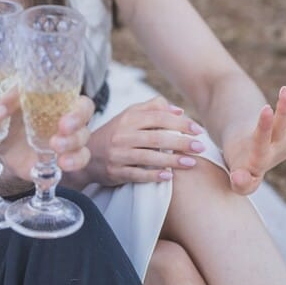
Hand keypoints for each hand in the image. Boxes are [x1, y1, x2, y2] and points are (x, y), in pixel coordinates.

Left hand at [0, 89, 94, 176]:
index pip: (36, 86)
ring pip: (84, 133)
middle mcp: (60, 109)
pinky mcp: (68, 153)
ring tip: (57, 147)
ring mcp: (68, 132)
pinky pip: (82, 156)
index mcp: (39, 91)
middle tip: (61, 125)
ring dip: (74, 140)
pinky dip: (75, 160)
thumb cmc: (3, 118)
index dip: (16, 97)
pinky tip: (61, 166)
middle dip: (74, 116)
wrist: (9, 144)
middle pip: (81, 106)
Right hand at [83, 97, 206, 186]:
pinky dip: (153, 176)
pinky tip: (169, 176)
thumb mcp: (129, 115)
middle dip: (182, 142)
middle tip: (200, 147)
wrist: (86, 154)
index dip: (181, 123)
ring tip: (192, 162)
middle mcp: (123, 135)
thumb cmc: (115, 132)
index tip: (198, 130)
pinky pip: (137, 174)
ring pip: (149, 157)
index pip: (159, 118)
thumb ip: (153, 108)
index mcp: (129, 118)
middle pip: (157, 137)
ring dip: (172, 160)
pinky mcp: (115, 171)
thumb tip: (179, 110)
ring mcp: (118, 154)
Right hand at [222, 79, 285, 194]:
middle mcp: (279, 147)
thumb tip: (237, 178)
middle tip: (285, 91)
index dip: (265, 125)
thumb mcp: (238, 179)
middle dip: (285, 109)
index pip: (263, 140)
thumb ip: (240, 182)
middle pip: (283, 127)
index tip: (265, 108)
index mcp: (262, 158)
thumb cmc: (241, 168)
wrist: (255, 164)